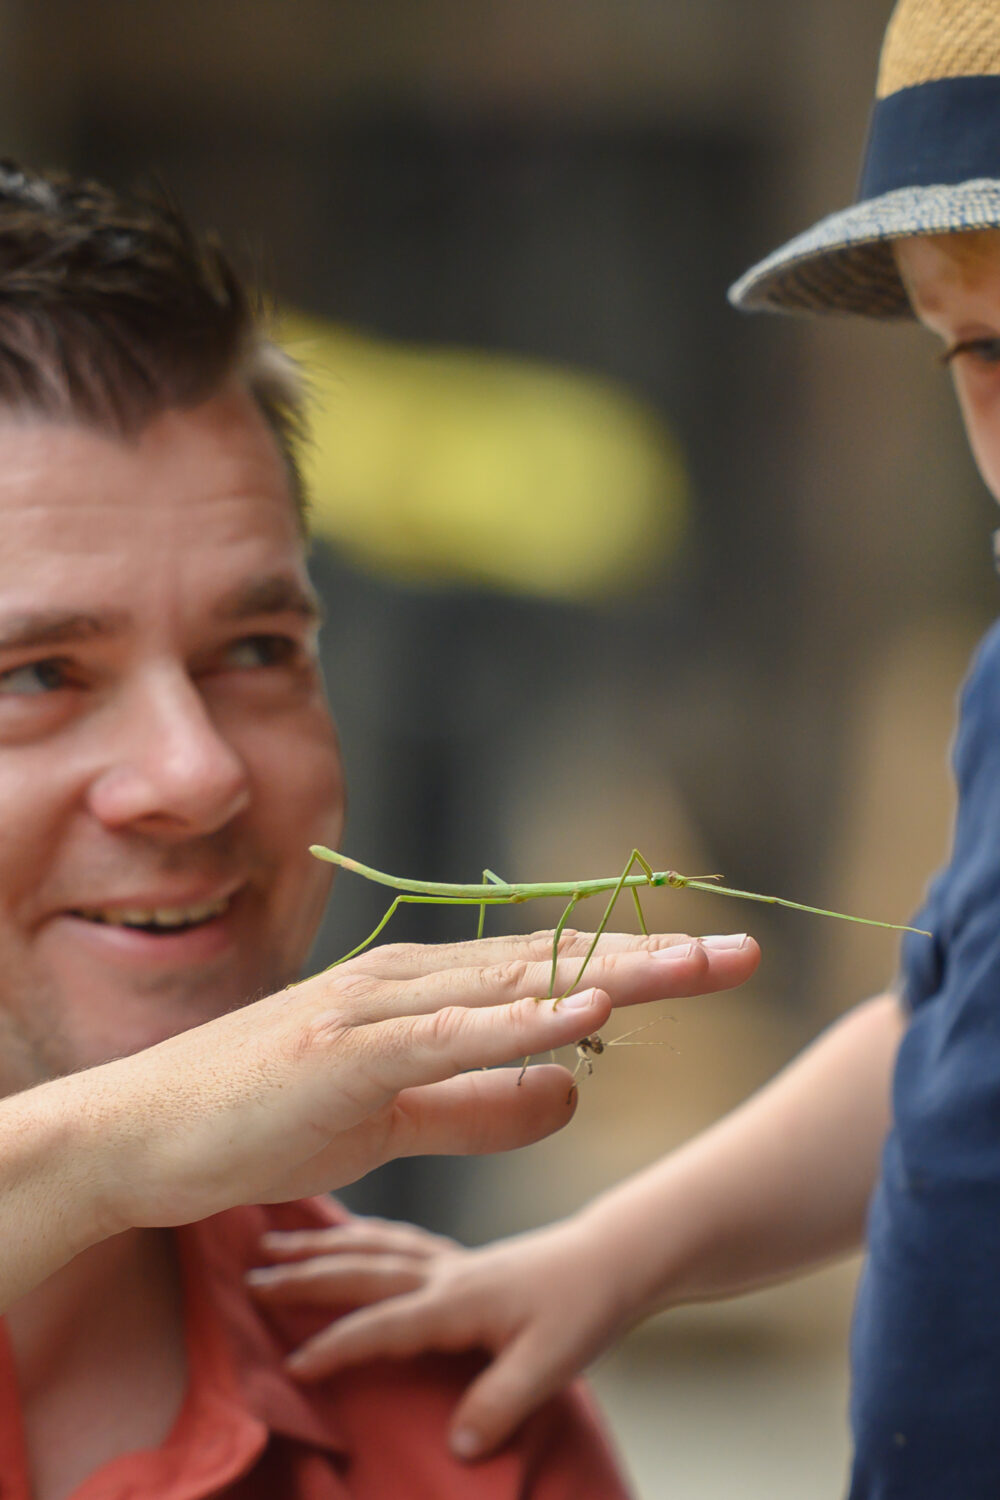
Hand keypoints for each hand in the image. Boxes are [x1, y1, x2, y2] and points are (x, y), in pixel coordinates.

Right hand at [50, 927, 757, 1240]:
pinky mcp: (349, 1053)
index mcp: (427, 994)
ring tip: (698, 965)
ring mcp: (380, 1010)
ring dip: (614, 974)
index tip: (711, 964)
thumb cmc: (266, 1118)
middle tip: (743, 949)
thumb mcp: (397, 1124)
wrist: (147, 1134)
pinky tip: (589, 1011)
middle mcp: (413, 982)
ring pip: (519, 985)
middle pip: (555, 964)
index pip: (551, 973)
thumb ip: (483, 1105)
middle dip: (654, 958)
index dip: (636, 967)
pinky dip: (527, 1022)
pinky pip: (455, 1036)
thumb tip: (573, 1096)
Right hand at [248, 1210, 636, 1460]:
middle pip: (361, 1270)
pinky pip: (391, 1239)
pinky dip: (354, 1235)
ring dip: (318, 1246)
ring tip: (270, 1244)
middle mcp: (442, 1271)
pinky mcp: (456, 1257)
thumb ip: (502, 1402)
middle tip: (249, 1280)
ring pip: (369, 1246)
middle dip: (304, 1276)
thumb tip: (455, 1444)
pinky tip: (339, 1238)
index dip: (338, 1345)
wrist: (613, 1258)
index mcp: (458, 1299)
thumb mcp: (553, 1363)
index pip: (384, 1323)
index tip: (290, 1363)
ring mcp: (447, 1259)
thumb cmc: (583, 1308)